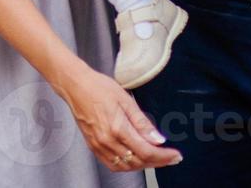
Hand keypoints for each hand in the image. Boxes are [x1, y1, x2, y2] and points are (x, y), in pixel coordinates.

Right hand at [51, 57, 180, 171]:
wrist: (75, 85)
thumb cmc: (99, 87)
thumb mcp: (126, 99)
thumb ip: (142, 122)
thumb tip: (159, 140)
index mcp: (117, 128)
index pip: (146, 151)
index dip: (164, 156)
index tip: (176, 155)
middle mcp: (107, 140)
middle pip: (138, 161)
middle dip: (157, 162)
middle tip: (170, 157)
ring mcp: (99, 145)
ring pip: (126, 166)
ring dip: (143, 165)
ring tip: (155, 159)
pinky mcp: (92, 145)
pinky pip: (112, 164)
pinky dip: (127, 166)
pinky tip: (135, 159)